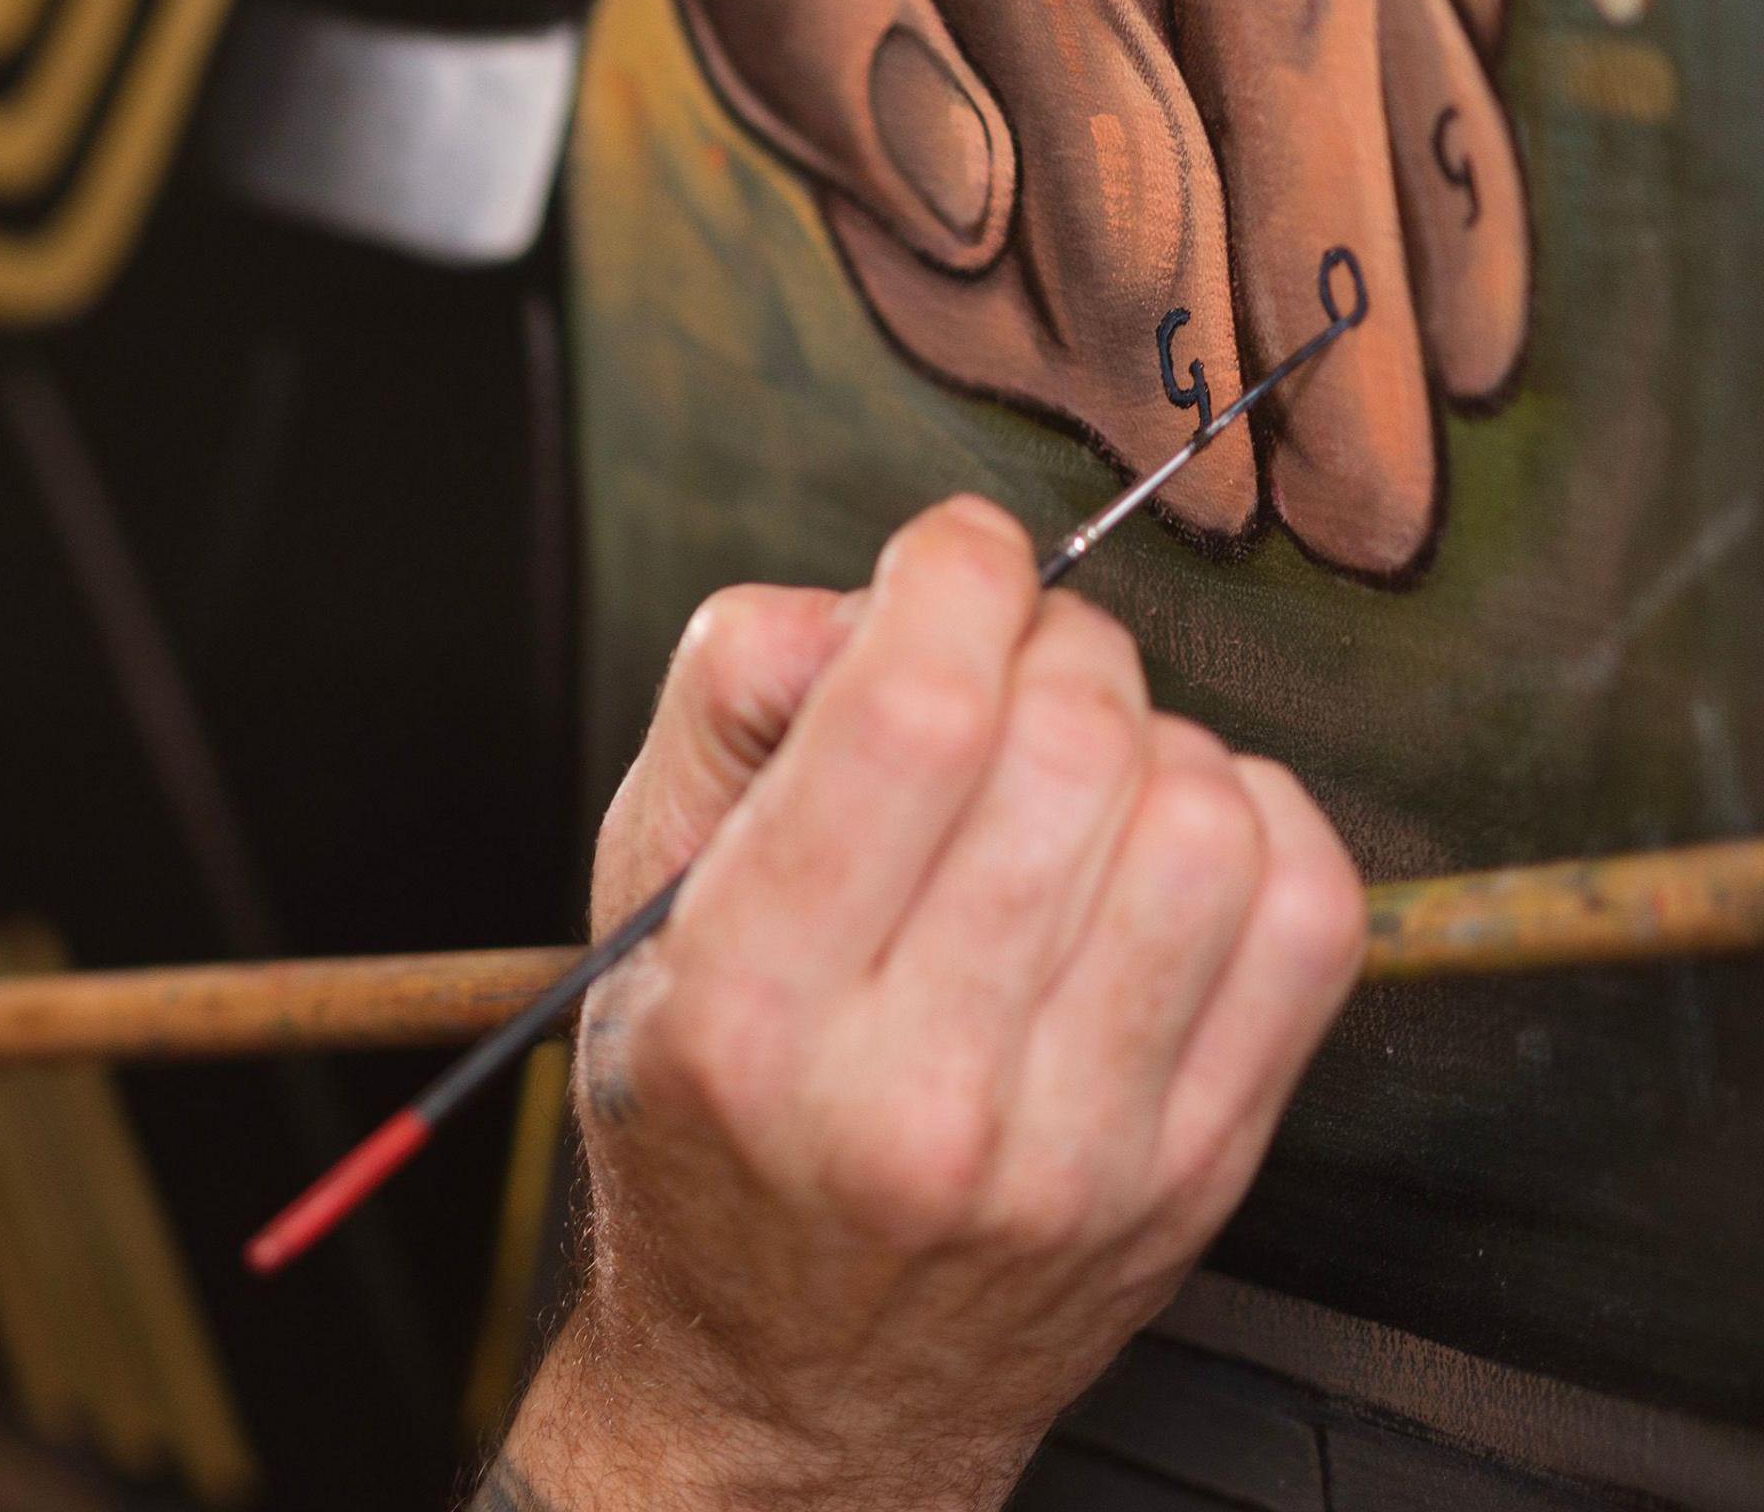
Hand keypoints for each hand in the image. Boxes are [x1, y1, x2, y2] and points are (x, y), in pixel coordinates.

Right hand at [501, 500, 1362, 1510]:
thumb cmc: (710, 1124)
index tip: (950, 560)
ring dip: (1148, 740)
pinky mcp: (1196, 1174)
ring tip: (1075, 773)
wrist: (789, 1389)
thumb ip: (731, 707)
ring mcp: (1080, 1148)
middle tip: (1004, 663)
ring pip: (1201, 818)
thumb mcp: (638, 906)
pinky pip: (1310, 921)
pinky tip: (1163, 845)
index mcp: (749, 1012)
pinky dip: (1254, 827)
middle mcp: (919, 1096)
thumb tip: (878, 592)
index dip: (957, 574)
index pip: (917, 713)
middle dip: (1047, 645)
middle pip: (1070, 743)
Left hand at [641, 0, 1524, 577]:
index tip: (1229, 500)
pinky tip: (1475, 99)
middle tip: (1381, 514)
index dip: (1196, 387)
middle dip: (1353, 365)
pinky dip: (1468, 19)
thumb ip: (838, 40)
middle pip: (1315, 160)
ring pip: (1415, 39)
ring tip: (1471, 363)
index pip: (1151, 215)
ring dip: (1450, 226)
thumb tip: (974, 219)